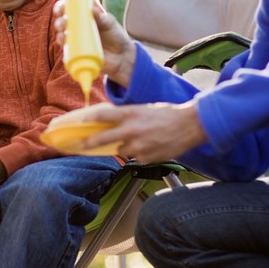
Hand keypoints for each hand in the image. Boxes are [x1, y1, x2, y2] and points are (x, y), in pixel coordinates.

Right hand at [53, 0, 136, 87]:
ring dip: (59, 33)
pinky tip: (63, 42)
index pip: (68, 10)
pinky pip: (66, 50)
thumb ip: (102, 17)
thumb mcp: (110, 23)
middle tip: (63, 21)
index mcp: (83, 18)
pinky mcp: (77, 54)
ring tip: (63, 32)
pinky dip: (62, 46)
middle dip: (59, 20)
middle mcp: (77, 29)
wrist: (122, 56)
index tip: (61, 6)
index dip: (61, 7)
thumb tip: (92, 9)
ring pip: (61, 35)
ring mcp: (76, 42)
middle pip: (62, 22)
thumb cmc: (116, 36)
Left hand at [82, 101, 207, 162]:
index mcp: (131, 114)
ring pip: (122, 150)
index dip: (87, 119)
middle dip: (89, 143)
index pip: (103, 115)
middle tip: (81, 145)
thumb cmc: (168, 115)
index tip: (77, 122)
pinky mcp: (146, 157)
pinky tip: (152, 145)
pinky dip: (140, 153)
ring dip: (126, 147)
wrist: (191, 125)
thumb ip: (127, 116)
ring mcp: (138, 145)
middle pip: (102, 138)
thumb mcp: (144, 109)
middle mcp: (131, 130)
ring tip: (143, 139)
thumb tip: (110, 122)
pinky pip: (136, 157)